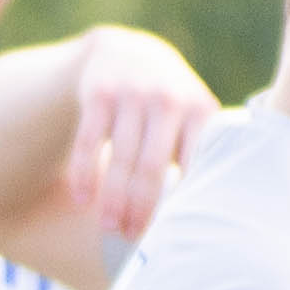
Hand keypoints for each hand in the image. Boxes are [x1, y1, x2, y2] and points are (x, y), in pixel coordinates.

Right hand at [63, 29, 223, 246]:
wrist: (128, 51)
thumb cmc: (170, 104)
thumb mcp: (195, 116)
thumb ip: (202, 154)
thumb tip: (208, 218)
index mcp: (200, 111)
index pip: (194, 165)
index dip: (183, 203)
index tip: (175, 235)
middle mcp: (167, 99)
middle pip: (152, 168)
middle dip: (140, 208)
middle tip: (131, 238)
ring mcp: (132, 94)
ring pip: (120, 158)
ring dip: (112, 198)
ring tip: (109, 228)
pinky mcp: (99, 93)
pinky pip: (88, 140)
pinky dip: (84, 172)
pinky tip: (82, 198)